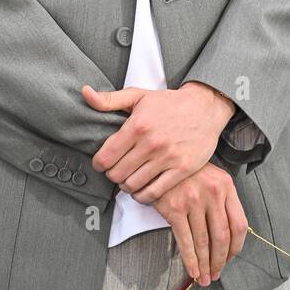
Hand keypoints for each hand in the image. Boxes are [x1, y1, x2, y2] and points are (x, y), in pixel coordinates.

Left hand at [83, 81, 234, 201]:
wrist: (204, 107)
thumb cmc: (168, 103)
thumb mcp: (138, 96)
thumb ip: (109, 100)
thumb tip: (84, 93)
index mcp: (137, 125)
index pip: (105, 158)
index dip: (99, 164)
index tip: (102, 163)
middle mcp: (151, 143)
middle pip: (117, 174)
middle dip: (112, 175)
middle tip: (116, 170)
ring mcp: (167, 158)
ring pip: (133, 186)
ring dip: (126, 186)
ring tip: (128, 178)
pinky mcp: (182, 169)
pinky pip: (154, 193)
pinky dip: (143, 196)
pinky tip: (141, 189)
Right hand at [153, 161, 247, 286]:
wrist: (158, 158)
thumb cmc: (186, 171)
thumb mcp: (210, 177)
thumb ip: (222, 201)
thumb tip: (228, 239)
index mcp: (226, 185)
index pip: (239, 224)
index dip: (236, 247)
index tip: (229, 258)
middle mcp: (212, 192)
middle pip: (222, 236)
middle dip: (219, 261)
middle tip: (215, 274)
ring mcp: (193, 199)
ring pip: (203, 242)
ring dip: (204, 265)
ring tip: (203, 278)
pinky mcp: (175, 207)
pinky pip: (185, 241)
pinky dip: (190, 260)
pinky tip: (192, 270)